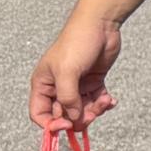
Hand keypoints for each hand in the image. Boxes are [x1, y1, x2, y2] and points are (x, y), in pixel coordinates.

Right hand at [32, 14, 121, 129]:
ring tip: (105, 100)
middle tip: (93, 113)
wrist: (100, 25)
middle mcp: (58, 88)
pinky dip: (104, 104)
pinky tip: (111, 99)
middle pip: (64, 115)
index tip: (67, 125)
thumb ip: (68, 97)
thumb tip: (73, 118)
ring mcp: (77, 86)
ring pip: (83, 111)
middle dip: (79, 118)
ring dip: (95, 110)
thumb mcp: (68, 71)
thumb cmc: (77, 43)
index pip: (39, 114)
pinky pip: (97, 102)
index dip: (51, 124)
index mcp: (43, 85)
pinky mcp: (93, 82)